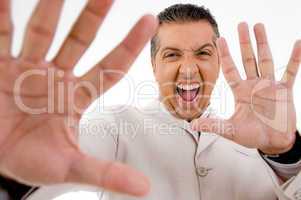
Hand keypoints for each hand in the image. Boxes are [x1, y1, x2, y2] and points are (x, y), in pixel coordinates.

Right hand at [0, 0, 156, 195]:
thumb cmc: (34, 161)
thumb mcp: (71, 167)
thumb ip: (105, 173)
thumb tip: (144, 189)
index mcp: (76, 96)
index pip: (110, 67)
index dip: (129, 45)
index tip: (149, 20)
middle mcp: (55, 76)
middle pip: (79, 40)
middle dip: (93, 15)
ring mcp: (26, 69)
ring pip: (43, 31)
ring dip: (51, 7)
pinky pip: (0, 36)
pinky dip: (2, 17)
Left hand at [191, 22, 300, 154]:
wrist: (272, 142)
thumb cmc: (251, 136)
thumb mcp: (230, 130)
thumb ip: (213, 125)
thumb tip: (192, 124)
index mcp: (240, 91)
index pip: (230, 69)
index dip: (225, 55)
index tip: (221, 39)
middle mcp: (253, 85)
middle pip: (247, 59)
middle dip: (244, 42)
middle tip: (241, 24)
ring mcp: (269, 86)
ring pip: (265, 60)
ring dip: (263, 43)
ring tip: (259, 26)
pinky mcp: (284, 90)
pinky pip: (291, 71)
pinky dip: (295, 59)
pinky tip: (298, 44)